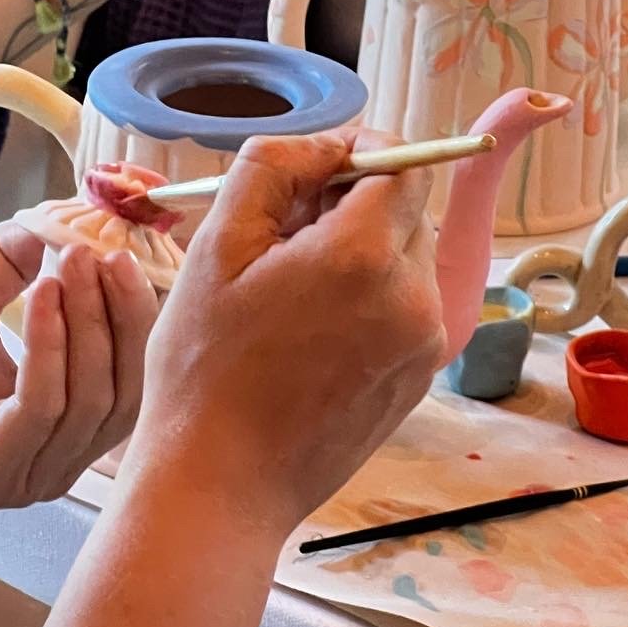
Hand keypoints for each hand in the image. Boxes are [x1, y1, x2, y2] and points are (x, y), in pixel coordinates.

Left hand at [0, 227, 157, 515]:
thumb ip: (5, 270)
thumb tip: (42, 231)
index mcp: (64, 426)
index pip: (126, 377)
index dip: (131, 317)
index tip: (121, 258)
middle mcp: (58, 457)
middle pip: (121, 389)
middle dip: (117, 316)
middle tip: (98, 256)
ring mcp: (30, 471)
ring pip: (89, 397)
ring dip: (86, 323)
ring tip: (69, 266)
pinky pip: (42, 405)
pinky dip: (48, 347)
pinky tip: (41, 298)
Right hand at [129, 132, 444, 535]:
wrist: (222, 483)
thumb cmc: (204, 365)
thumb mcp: (217, 244)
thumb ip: (274, 167)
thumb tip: (327, 143)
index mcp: (364, 255)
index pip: (401, 163)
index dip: (358, 150)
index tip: (309, 169)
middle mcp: (413, 295)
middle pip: (406, 207)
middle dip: (353, 199)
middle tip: (282, 229)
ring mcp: (423, 342)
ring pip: (406, 254)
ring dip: (360, 246)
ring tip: (289, 283)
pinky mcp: (419, 377)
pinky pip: (404, 303)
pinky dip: (368, 293)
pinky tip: (307, 325)